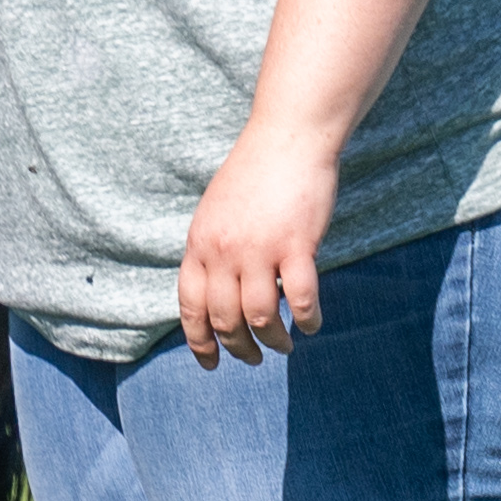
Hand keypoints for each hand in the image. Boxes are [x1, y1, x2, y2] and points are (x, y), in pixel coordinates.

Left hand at [175, 116, 346, 365]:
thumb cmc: (255, 176)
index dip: (198, 341)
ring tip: (284, 346)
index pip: (189, 306)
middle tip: (254, 359)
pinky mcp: (296, 245)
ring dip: (274, 341)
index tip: (210, 362)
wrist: (287, 138)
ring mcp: (259, 249)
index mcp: (198, 245)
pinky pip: (301, 298)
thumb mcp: (215, 214)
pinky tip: (312, 325)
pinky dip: (307, 320)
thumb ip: (212, 251)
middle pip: (224, 319)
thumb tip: (216, 292)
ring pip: (260, 317)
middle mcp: (222, 252)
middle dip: (238, 348)